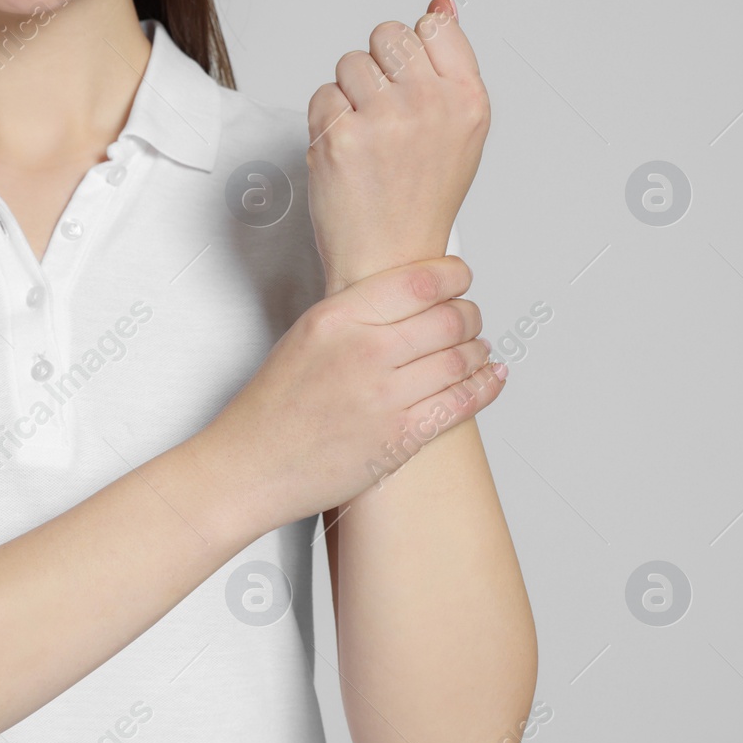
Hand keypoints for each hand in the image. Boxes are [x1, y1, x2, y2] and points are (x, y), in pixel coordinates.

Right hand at [198, 255, 504, 532]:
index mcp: (336, 319)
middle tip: (470, 318)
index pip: (419, 281)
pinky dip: (485, 387)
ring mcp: (384, 397)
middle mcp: (363, 353)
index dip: (453, 276)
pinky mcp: (399, 438)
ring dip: (478, 351)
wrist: (252, 465)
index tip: (460, 278)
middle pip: (449, 319)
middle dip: (470, 316)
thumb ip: (355, 315)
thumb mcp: (304, 337)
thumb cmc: (272, 407)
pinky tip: (491, 377)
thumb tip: (409, 300)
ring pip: (460, 360)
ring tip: (478, 350)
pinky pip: (460, 404)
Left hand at [307, 0, 490, 294]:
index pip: (434, 26)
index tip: (413, 92)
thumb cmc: (423, 196)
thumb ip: (449, 62)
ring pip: (350, 62)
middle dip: (379, 68)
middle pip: (387, 35)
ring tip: (366, 138)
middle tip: (384, 116)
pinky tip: (345, 154)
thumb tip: (441, 2)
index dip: (414, 55)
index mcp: (468, 99)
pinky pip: (322, 95)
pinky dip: (327, 121)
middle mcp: (430, 104)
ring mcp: (384, 119)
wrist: (390, 261)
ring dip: (350, 94)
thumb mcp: (458, 127)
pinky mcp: (340, 137)